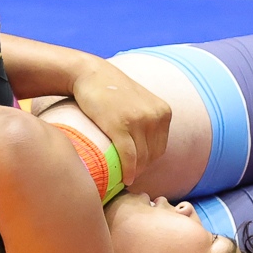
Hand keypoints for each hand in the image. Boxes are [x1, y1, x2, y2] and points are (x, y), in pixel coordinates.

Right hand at [70, 57, 170, 182]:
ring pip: (141, 159)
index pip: (160, 148)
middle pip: (152, 156)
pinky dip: (127, 171)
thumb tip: (147, 151)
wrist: (89, 73)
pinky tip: (123, 179)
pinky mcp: (120, 126)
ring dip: (133, 172)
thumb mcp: (139, 102)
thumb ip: (147, 120)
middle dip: (139, 168)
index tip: (133, 167)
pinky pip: (128, 157)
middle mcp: (156, 116)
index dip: (147, 161)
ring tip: (121, 176)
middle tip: (125, 174)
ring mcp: (139, 121)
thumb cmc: (110, 90)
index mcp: (163, 111)